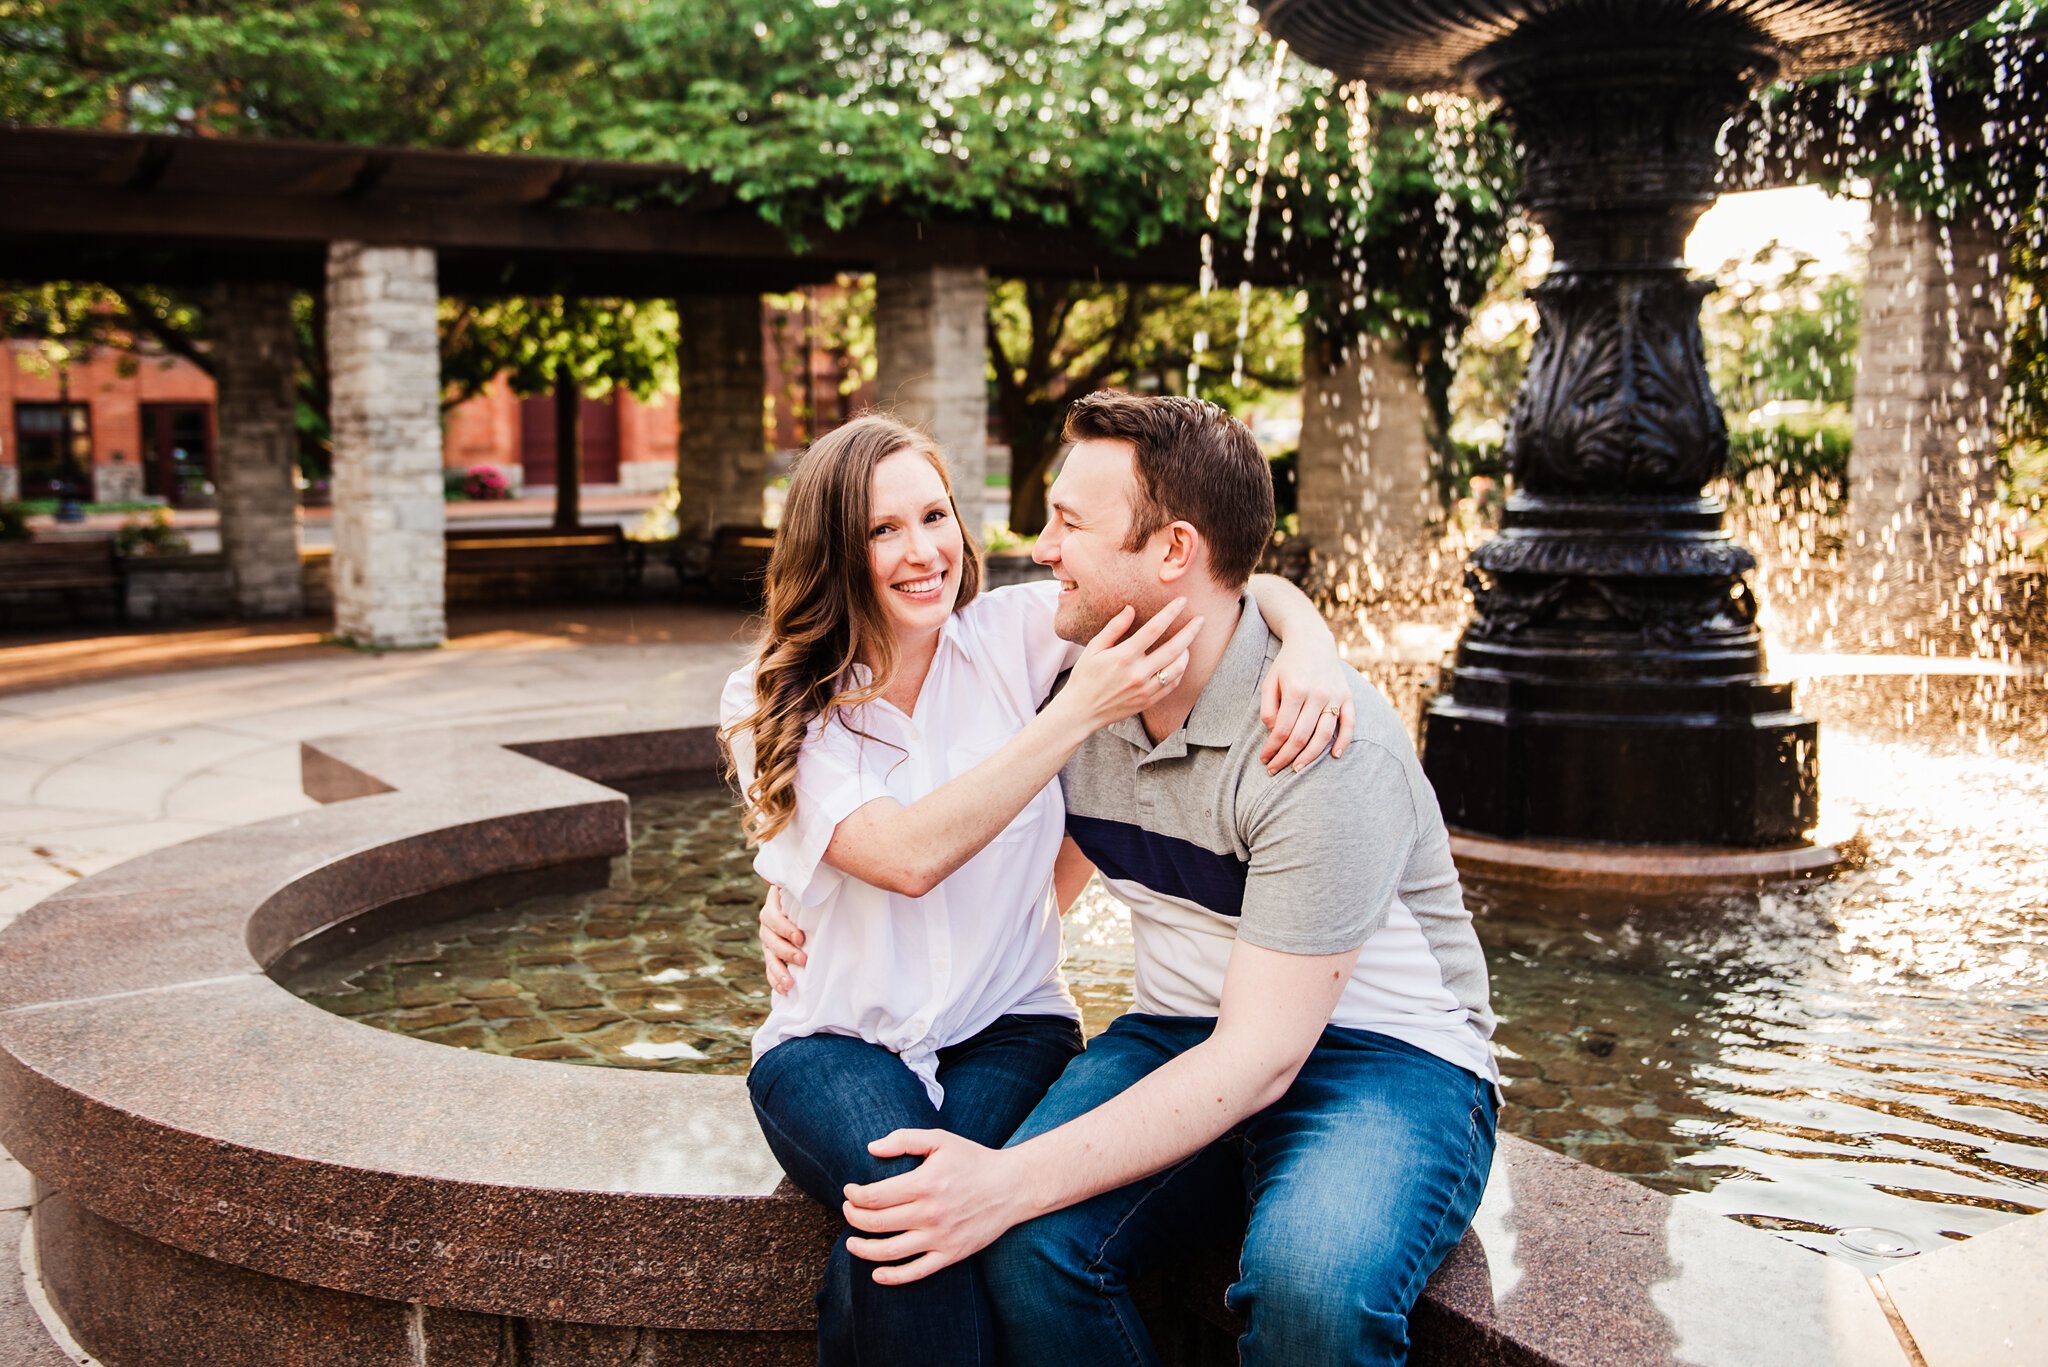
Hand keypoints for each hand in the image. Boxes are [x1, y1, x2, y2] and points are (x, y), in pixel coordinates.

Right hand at [758, 885, 804, 992]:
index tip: (801, 938)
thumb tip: (806, 870)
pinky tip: (782, 990)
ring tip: (789, 984)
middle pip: (770, 940)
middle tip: (803, 960)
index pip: (773, 917)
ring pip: (769, 956)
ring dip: (778, 971)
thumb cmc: (807, 891)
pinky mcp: (772, 954)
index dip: (785, 929)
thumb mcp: (803, 885)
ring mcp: (768, 940)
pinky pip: (769, 968)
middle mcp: (767, 924)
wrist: (802, 901)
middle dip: (786, 952)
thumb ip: (802, 882)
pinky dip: (775, 979)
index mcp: (773, 905)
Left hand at [841, 1130, 1025, 1283]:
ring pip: (889, 1252)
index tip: (849, 1191)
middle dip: (853, 1218)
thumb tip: (871, 1148)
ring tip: (852, 1243)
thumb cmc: (973, 1160)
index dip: (854, 1196)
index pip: (874, 1197)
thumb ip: (904, 1139)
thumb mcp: (941, 1140)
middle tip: (847, 1211)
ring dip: (863, 1249)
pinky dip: (892, 1277)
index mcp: (924, 1184)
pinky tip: (877, 1273)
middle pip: (876, 1223)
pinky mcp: (951, 1254)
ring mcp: (940, 1237)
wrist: (1012, 1187)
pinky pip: (915, 1272)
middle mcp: (930, 1214)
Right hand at [1055, 599, 1204, 730]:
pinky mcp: (1148, 701)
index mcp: (1123, 656)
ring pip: (1177, 668)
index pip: (1154, 629)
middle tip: (1201, 620)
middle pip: (1173, 648)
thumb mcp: (1093, 648)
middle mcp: (1137, 673)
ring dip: (1187, 652)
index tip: (1181, 601)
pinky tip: (1179, 662)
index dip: (1170, 613)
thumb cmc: (1085, 677)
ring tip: (1188, 642)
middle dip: (1190, 631)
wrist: (1081, 711)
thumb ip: (1114, 628)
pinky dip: (1179, 671)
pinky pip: (1172, 684)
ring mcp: (1145, 689)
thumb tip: (1131, 609)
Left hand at [1259, 640, 1355, 773]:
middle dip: (1286, 757)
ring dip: (1310, 756)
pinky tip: (1335, 756)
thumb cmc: (1287, 664)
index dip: (1272, 748)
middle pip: (1302, 737)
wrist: (1312, 640)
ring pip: (1324, 735)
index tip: (1265, 759)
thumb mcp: (1270, 681)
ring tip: (1296, 768)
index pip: (1283, 730)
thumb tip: (1274, 733)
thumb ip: (1268, 708)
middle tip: (1274, 770)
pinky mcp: (1347, 696)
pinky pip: (1349, 724)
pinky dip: (1344, 742)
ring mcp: (1335, 696)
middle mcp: (1318, 694)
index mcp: (1296, 690)